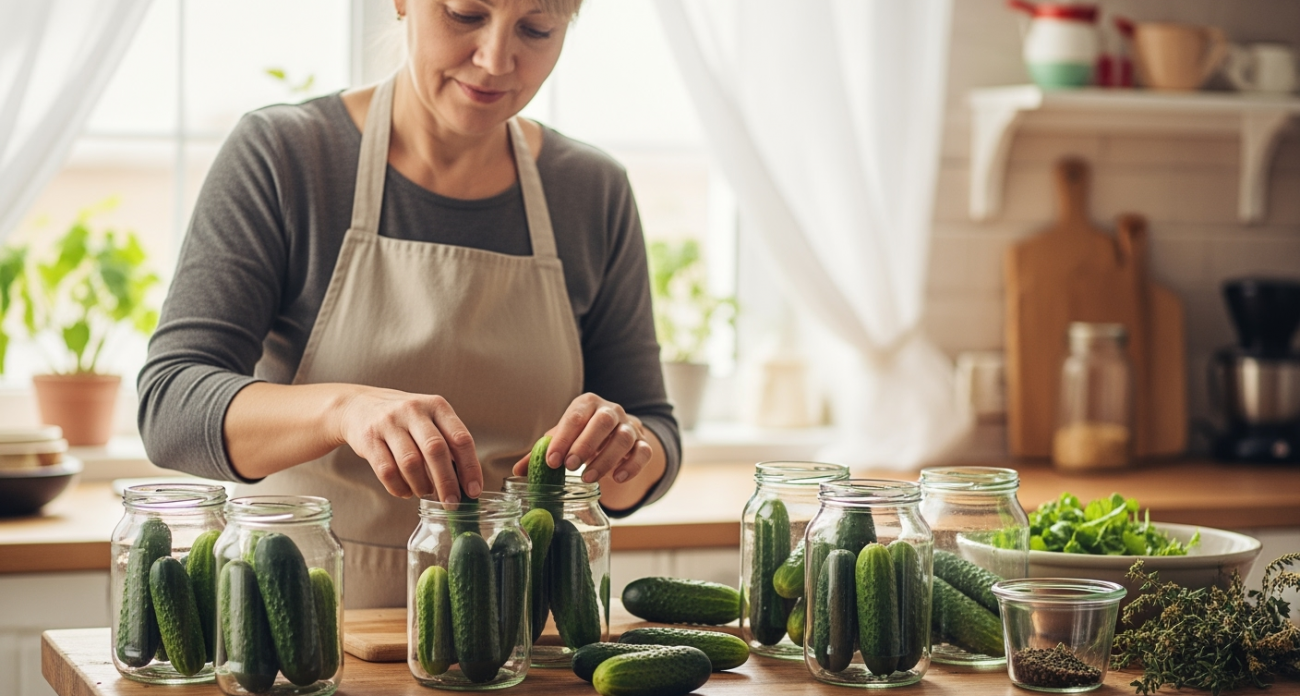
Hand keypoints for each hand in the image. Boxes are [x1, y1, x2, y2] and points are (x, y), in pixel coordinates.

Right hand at [336, 386, 481, 501]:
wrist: (359, 405)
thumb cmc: (405, 419)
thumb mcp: (430, 419)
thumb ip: (448, 443)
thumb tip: (466, 483)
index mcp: (437, 406)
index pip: (460, 438)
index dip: (470, 467)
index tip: (473, 491)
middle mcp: (414, 411)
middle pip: (436, 450)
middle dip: (447, 482)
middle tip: (452, 502)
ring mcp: (389, 423)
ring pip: (410, 462)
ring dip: (422, 485)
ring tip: (425, 492)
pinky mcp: (369, 438)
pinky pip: (387, 471)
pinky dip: (399, 487)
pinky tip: (406, 491)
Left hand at [510, 393, 653, 484]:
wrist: (614, 436)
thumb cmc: (582, 436)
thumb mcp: (563, 439)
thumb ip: (542, 453)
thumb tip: (518, 472)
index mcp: (588, 404)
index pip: (575, 416)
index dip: (563, 438)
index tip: (551, 461)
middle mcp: (611, 411)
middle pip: (603, 421)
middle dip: (586, 444)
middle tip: (570, 466)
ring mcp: (630, 426)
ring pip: (624, 438)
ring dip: (606, 459)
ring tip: (588, 478)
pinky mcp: (643, 443)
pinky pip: (644, 452)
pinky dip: (632, 466)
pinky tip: (617, 478)